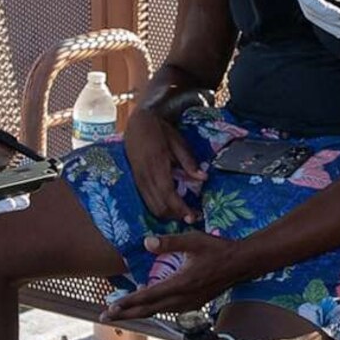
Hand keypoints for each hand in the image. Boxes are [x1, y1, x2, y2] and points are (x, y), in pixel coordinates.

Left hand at [111, 230, 256, 320]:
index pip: (148, 296)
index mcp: (181, 284)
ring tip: (121, 313)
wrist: (241, 264)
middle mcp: (183, 298)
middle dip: (126, 314)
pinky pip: (169, 309)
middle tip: (106, 317)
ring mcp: (189, 303)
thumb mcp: (193, 240)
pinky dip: (154, 308)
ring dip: (138, 312)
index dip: (128, 303)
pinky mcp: (194, 303)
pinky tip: (148, 304)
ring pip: (158, 311)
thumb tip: (146, 243)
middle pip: (149, 310)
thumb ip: (169, 242)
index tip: (111, 307)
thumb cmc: (218, 249)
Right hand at [120, 104, 205, 225]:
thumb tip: (203, 178)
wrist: (136, 122)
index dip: (181, 209)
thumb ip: (189, 162)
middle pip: (160, 206)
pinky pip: (147, 201)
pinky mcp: (136, 181)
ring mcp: (139, 180)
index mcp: (157, 166)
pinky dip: (159, 208)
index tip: (194, 216)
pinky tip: (170, 206)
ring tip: (183, 214)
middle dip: (176, 216)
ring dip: (168, 215)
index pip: (169, 195)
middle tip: (193, 217)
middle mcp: (145, 176)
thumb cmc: (159, 130)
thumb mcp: (177, 142)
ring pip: (152, 207)